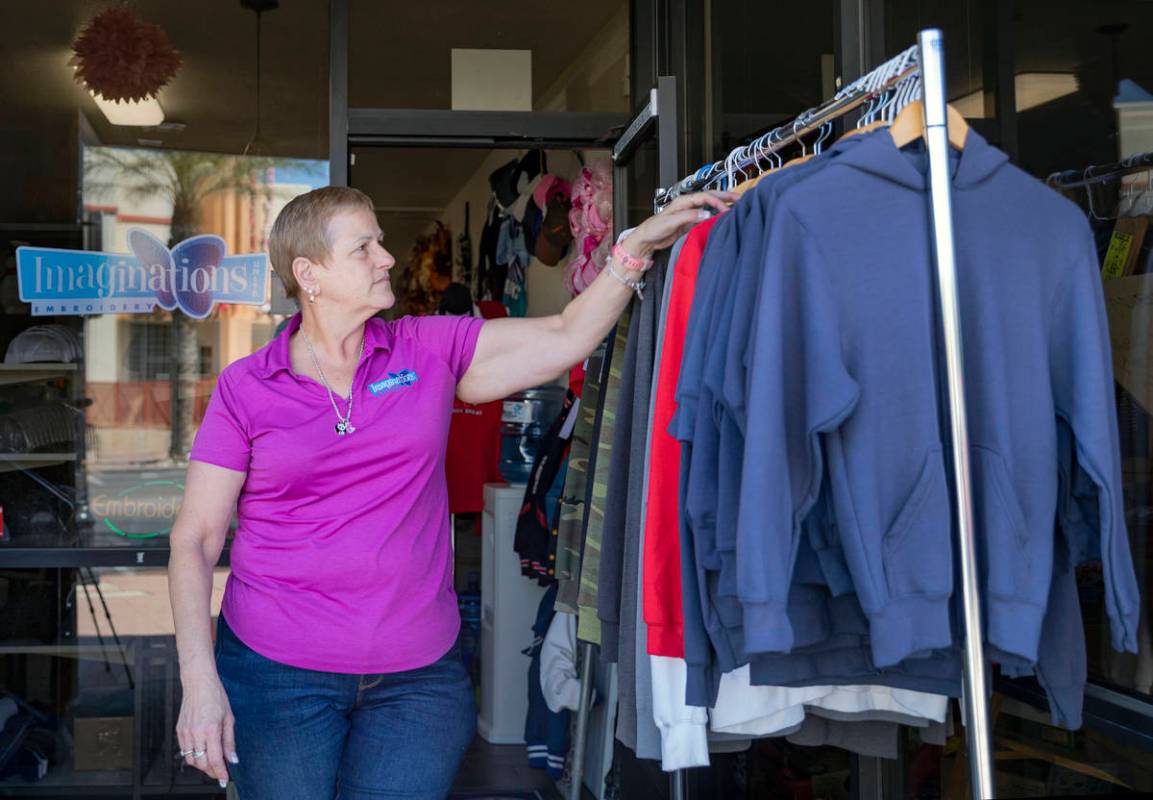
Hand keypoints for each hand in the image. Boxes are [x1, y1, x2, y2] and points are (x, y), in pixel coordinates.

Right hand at [176, 673, 236, 787]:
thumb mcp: (229, 718)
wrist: (198, 683)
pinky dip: (193, 756)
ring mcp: (185, 732)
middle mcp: (196, 733)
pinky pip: (184, 751)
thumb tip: (232, 758)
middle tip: (220, 772)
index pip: (214, 759)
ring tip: (211, 763)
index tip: (224, 779)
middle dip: (211, 771)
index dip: (220, 772)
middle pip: (202, 763)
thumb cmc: (216, 697)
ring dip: (202, 765)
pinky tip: (202, 753)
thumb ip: (229, 741)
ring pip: (191, 760)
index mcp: (211, 729)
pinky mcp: (179, 731)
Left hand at [619, 191, 736, 259]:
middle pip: (709, 197)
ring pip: (710, 206)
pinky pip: (706, 216)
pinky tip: (723, 218)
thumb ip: (688, 217)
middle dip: (725, 196)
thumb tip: (706, 213)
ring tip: (736, 206)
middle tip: (739, 198)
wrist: (647, 239)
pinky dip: (716, 215)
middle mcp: (688, 205)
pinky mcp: (690, 222)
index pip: (704, 197)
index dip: (717, 201)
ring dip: (722, 205)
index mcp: (683, 201)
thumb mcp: (671, 222)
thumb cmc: (654, 228)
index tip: (725, 209)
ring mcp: (690, 213)